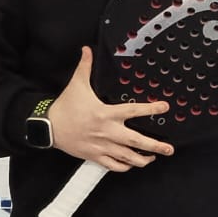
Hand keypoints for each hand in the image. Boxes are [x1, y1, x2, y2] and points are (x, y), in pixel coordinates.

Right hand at [47, 47, 172, 171]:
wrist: (48, 127)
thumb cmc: (64, 107)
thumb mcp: (76, 85)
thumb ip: (85, 67)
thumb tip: (87, 49)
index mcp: (106, 114)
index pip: (133, 111)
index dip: (151, 109)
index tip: (164, 107)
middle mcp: (107, 132)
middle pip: (136, 142)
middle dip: (155, 146)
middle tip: (169, 149)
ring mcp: (102, 146)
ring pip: (127, 157)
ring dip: (143, 159)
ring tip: (153, 157)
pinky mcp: (95, 156)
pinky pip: (114, 165)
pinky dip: (125, 166)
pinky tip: (131, 164)